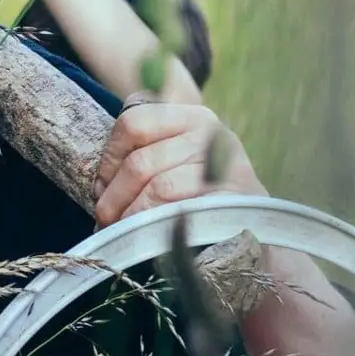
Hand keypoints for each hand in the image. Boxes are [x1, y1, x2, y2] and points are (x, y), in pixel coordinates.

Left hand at [94, 100, 264, 228]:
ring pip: (156, 187)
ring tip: (121, 231)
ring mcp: (224, 165)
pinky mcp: (231, 199)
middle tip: (105, 218)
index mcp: (192, 118)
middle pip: (139, 162)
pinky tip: (146, 238)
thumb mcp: (177, 163)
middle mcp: (211, 134)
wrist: (255, 230)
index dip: (109, 157)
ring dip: (130, 216)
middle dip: (113, 197)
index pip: (132, 123)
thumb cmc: (203, 198)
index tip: (103, 184)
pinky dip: (153, 228)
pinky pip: (178, 211)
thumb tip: (99, 184)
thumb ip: (144, 154)